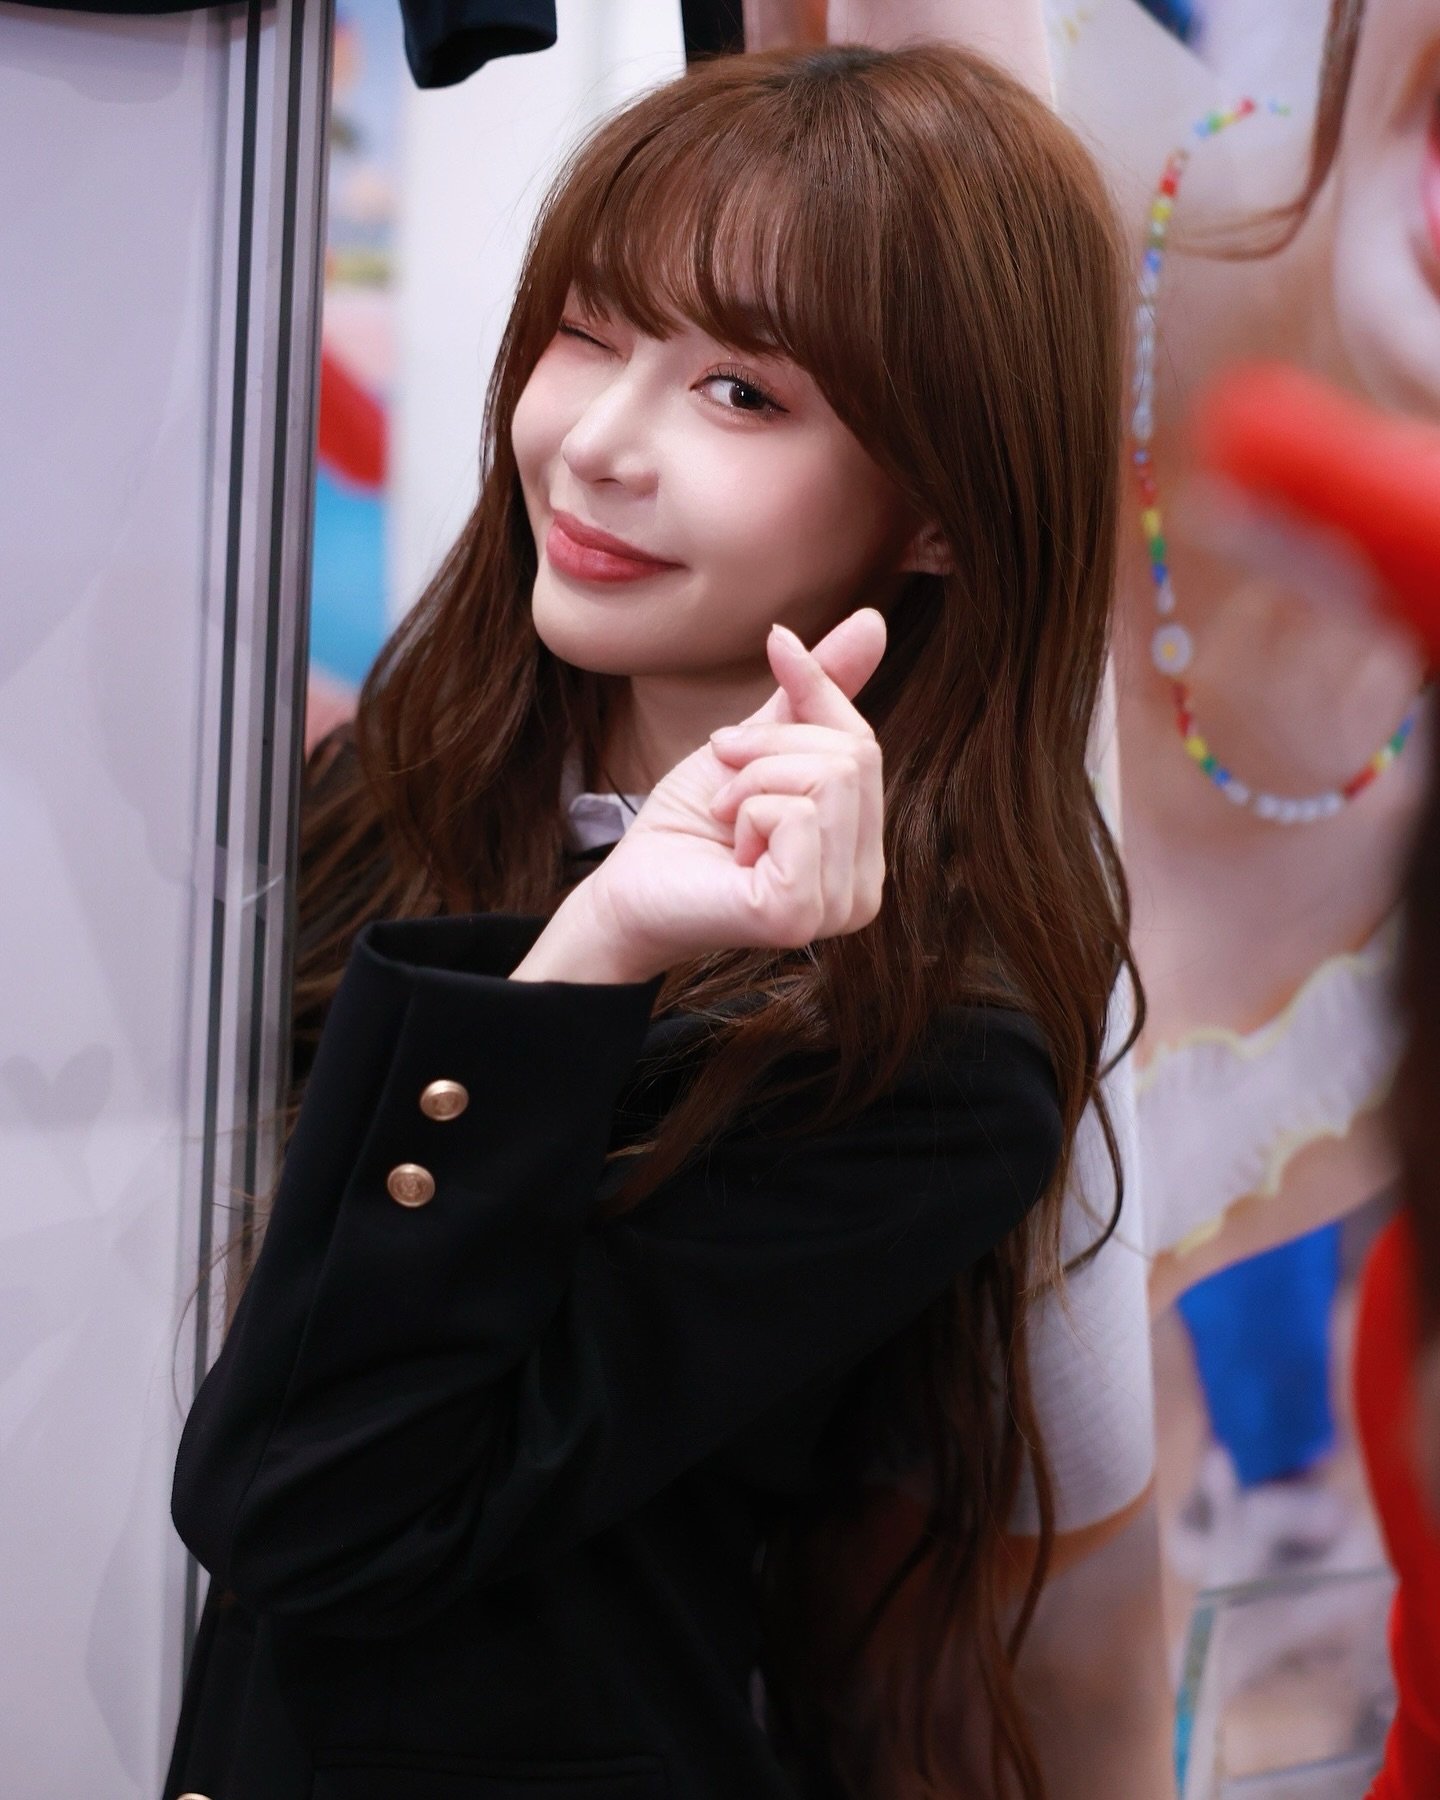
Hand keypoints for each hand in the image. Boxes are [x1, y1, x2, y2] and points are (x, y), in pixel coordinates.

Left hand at [515, 610, 886, 984]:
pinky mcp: (800, 914)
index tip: (771, 656)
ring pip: (828, 781)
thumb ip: (812, 696)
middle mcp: (864, 891)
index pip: (864, 747)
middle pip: (852, 759)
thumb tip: (872, 620)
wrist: (626, 890)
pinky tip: (730, 854)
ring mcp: (838, 909)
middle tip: (722, 785)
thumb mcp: (755, 746)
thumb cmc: (687, 827)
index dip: (816, 693)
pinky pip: (797, 813)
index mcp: (861, 853)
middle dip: (769, 749)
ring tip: (724, 819)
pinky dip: (748, 812)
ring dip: (752, 782)